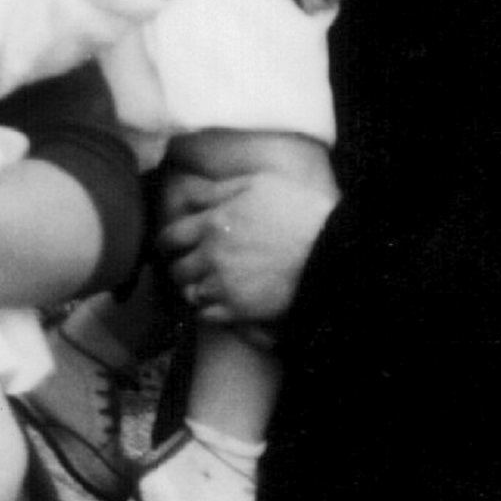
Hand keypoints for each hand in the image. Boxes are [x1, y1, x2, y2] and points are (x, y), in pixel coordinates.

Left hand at [155, 167, 337, 324]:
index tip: (172, 246)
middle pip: (177, 269)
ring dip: (194, 288)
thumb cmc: (298, 210)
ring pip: (190, 293)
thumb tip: (187, 193)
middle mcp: (211, 256)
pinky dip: (207, 310)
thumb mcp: (256, 185)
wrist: (333, 249)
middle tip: (189, 266)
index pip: (169, 238)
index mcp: (212, 223)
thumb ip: (216, 190)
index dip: (168, 243)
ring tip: (205, 285)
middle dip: (181, 266)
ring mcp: (225, 286)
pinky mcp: (240, 310)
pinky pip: (206, 316)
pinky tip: (219, 302)